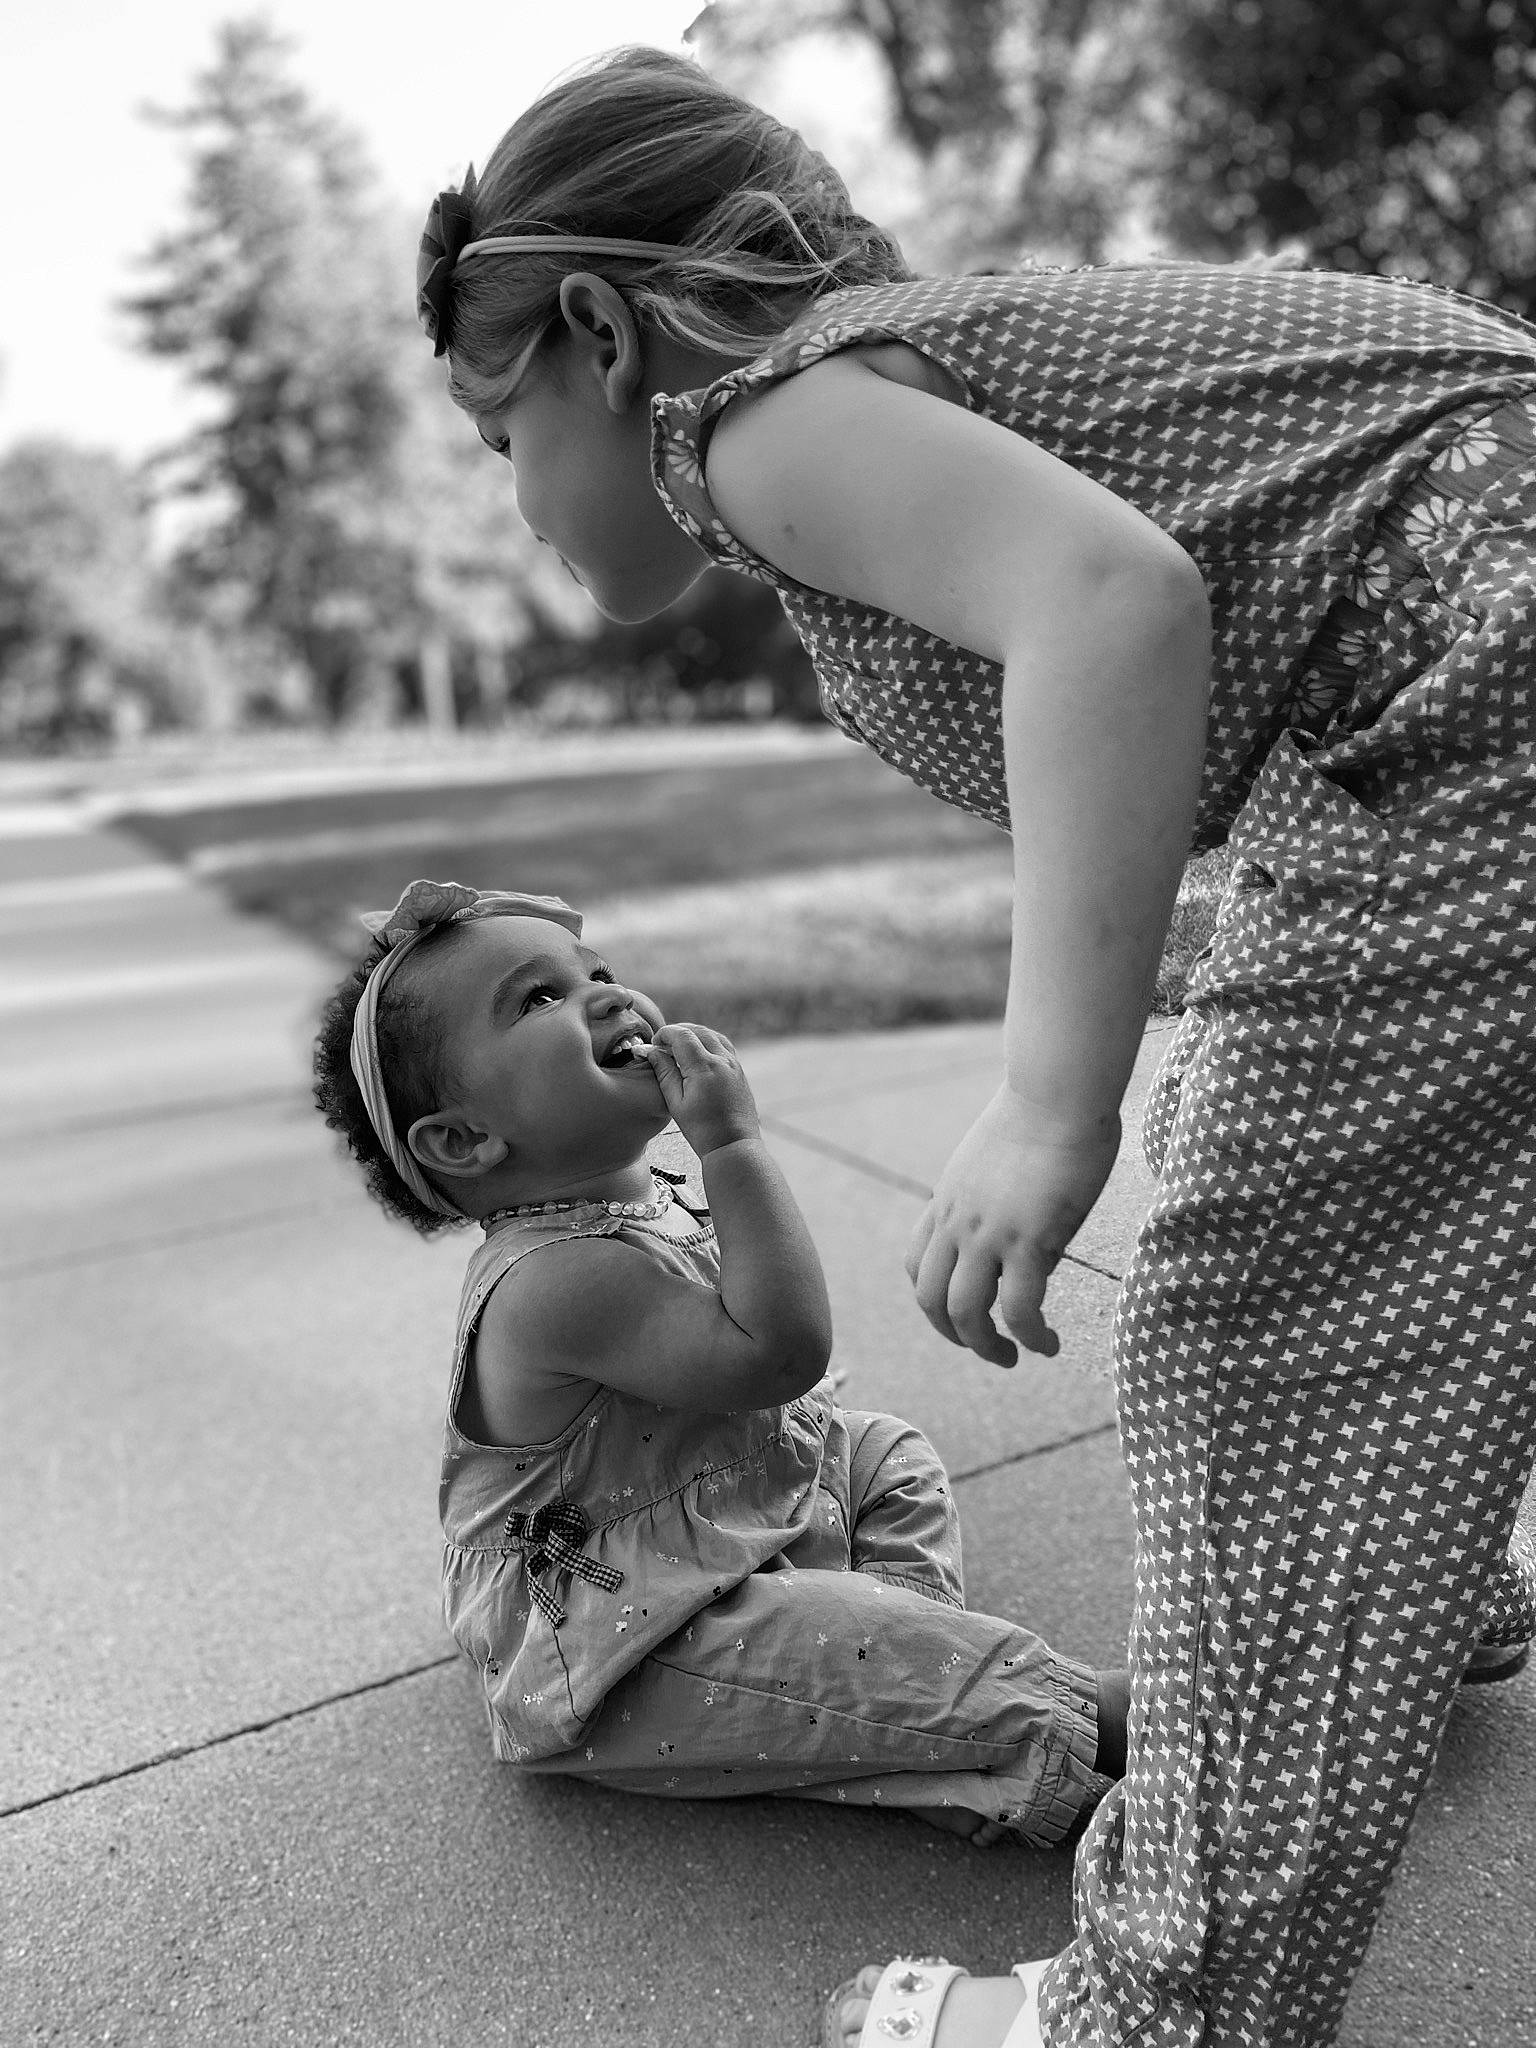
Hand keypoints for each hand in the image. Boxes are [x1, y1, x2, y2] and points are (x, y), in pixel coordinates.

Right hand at [634, 1024, 760, 1157]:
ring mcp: (734, 1064)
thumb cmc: (703, 1130)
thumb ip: (664, 1073)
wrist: (733, 1145)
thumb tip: (653, 1052)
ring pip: (712, 1035)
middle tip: (662, 1044)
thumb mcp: (676, 1103)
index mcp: (704, 1067)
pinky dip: (708, 1042)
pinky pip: (723, 1046)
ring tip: (678, 1047)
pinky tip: (697, 1054)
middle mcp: (722, 1060)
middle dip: (678, 1032)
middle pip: (698, 1030)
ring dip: (694, 1034)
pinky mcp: (739, 1071)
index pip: (682, 1035)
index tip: (654, 1044)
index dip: (665, 1034)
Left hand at [905, 1086, 1119, 1366]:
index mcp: (947, 1201)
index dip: (934, 1298)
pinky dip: (1031, 1337)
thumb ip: (997, 1194)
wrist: (1057, 1090)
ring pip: (966, 1313)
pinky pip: (1020, 1309)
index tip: (964, 1311)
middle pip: (930, 1299)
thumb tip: (1022, 1217)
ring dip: (986, 1348)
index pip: (916, 1264)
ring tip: (1015, 1358)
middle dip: (953, 1335)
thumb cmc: (1045, 1112)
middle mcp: (957, 1223)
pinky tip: (1049, 1344)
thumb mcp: (998, 1158)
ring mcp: (988, 1234)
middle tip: (989, 1350)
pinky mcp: (1028, 1240)